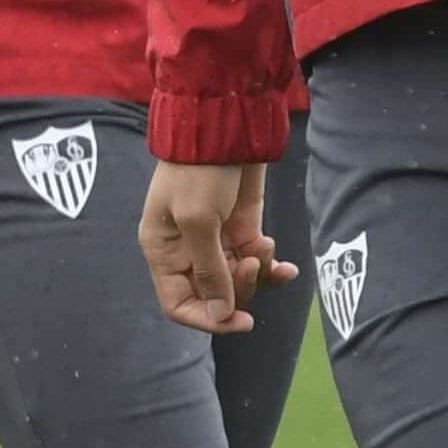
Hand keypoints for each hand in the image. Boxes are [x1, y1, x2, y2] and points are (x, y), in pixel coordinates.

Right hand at [139, 158, 281, 334]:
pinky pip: (257, 262)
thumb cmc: (199, 171)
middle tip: (251, 265)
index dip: (207, 318)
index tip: (240, 320)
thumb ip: (210, 272)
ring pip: (239, 281)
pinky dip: (271, 267)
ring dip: (257, 274)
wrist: (226, 126)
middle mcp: (187, 250)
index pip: (177, 303)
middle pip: (212, 295)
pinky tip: (284, 263)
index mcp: (163, 250)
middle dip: (238, 288)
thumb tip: (219, 315)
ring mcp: (217, 240)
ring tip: (264, 249)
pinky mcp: (242, 228)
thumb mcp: (198, 221)